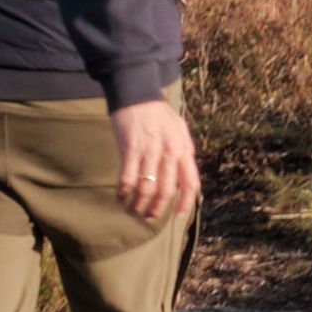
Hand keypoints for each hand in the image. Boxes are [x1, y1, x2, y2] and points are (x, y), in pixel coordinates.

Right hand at [113, 96, 201, 224]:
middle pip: (166, 191)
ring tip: (131, 210)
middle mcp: (170, 152)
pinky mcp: (131, 148)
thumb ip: (183, 151)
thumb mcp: (179, 130)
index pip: (190, 183)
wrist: (137, 94)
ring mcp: (151, 151)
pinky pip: (128, 178)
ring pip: (146, 189)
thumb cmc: (158, 113)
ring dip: (138, 205)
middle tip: (147, 218)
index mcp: (184, 149)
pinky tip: (120, 197)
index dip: (186, 203)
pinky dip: (123, 192)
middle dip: (156, 210)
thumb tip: (184, 175)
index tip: (178, 216)